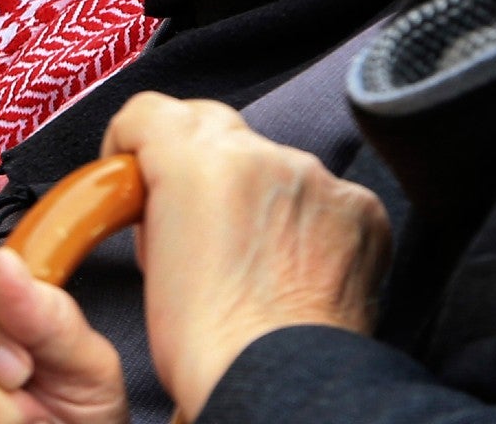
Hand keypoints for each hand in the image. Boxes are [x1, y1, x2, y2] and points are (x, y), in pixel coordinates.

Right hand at [104, 94, 391, 419]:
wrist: (282, 384)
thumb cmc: (212, 346)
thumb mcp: (152, 265)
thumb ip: (157, 204)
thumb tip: (163, 203)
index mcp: (198, 162)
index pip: (151, 111)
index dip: (136, 144)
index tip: (137, 173)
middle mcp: (262, 154)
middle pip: (216, 132)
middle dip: (199, 169)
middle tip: (191, 224)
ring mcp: (317, 178)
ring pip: (274, 167)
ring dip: (259, 200)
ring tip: (250, 265)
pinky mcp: (359, 207)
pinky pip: (324, 198)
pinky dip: (309, 226)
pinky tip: (296, 272)